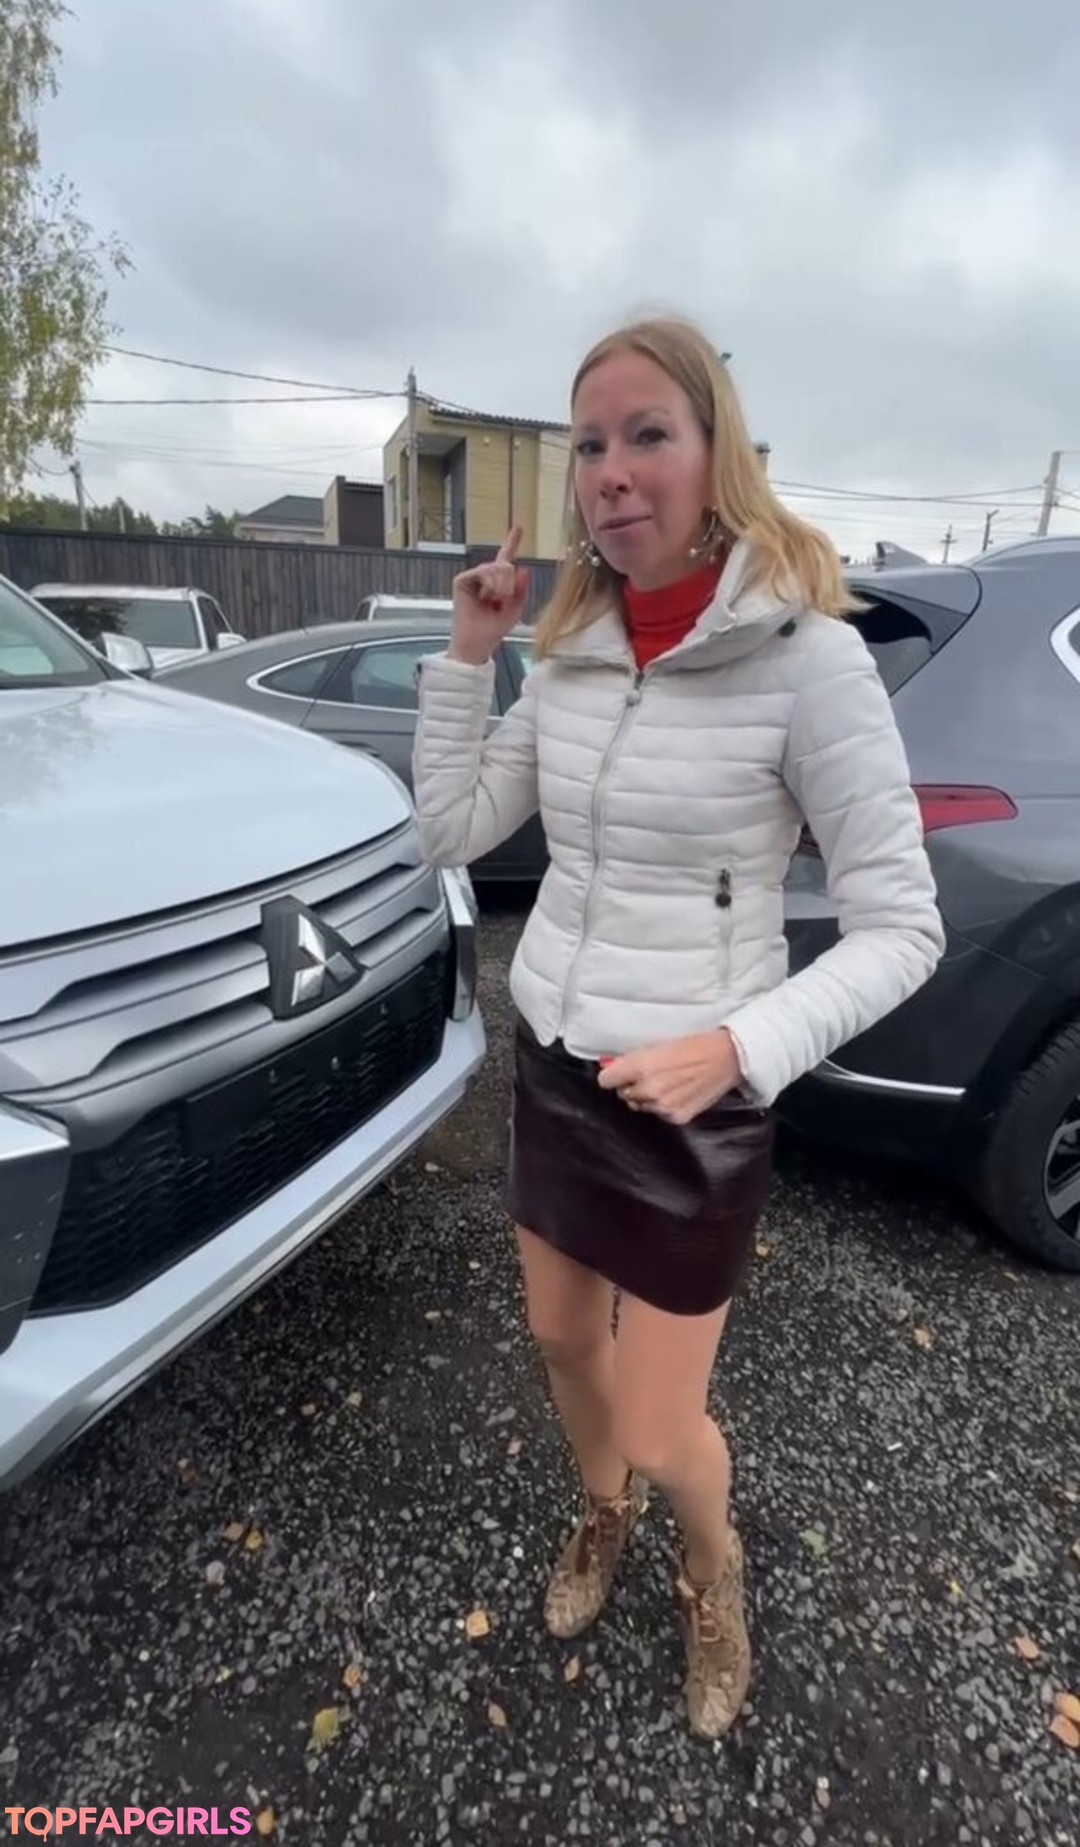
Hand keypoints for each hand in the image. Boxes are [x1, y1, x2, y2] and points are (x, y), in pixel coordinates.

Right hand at [448, 525, 528, 665]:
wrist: (475, 643)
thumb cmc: (493, 630)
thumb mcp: (515, 610)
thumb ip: (521, 590)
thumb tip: (523, 569)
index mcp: (497, 583)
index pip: (505, 559)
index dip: (511, 542)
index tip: (519, 526)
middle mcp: (483, 577)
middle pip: (506, 565)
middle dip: (509, 585)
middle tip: (501, 602)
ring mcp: (472, 577)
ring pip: (497, 568)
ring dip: (502, 587)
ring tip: (493, 602)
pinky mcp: (462, 580)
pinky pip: (485, 572)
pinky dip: (491, 584)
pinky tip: (486, 597)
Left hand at [596, 1031, 742, 1124]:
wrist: (727, 1057)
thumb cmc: (695, 1045)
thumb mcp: (658, 1045)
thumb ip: (632, 1060)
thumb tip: (611, 1068)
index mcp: (641, 1066)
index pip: (605, 1080)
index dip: (612, 1076)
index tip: (618, 1073)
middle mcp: (649, 1089)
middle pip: (622, 1094)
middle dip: (632, 1086)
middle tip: (651, 1074)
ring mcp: (663, 1106)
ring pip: (640, 1105)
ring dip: (648, 1097)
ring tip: (669, 1082)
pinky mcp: (676, 1117)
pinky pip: (659, 1114)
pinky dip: (665, 1106)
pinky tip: (679, 1092)